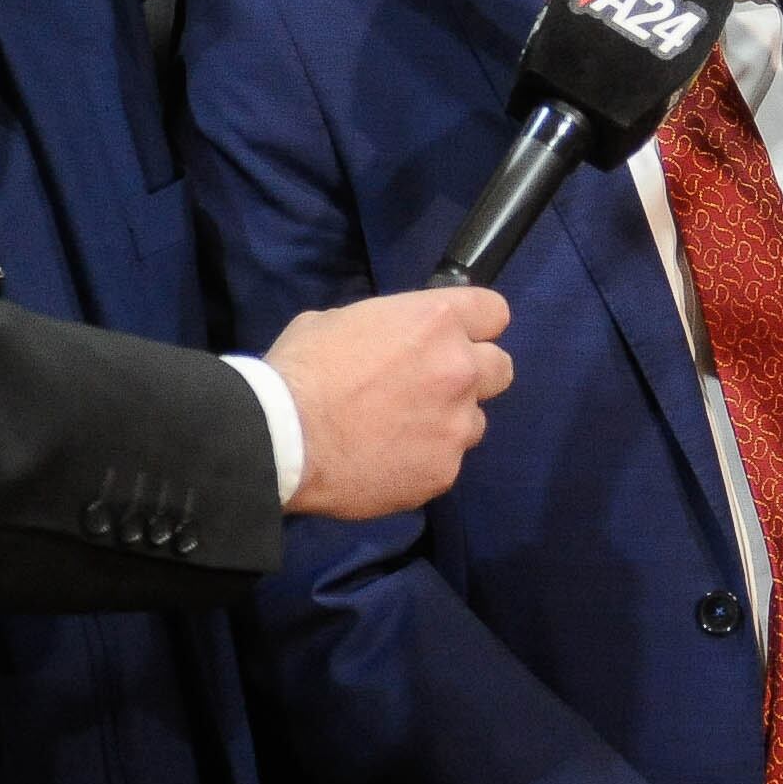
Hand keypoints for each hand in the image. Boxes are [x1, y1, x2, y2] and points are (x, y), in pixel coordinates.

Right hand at [268, 288, 513, 518]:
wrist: (281, 439)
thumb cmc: (300, 371)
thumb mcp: (339, 320)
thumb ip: (384, 327)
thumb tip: (388, 340)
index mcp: (436, 321)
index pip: (494, 312)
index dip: (475, 326)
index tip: (458, 338)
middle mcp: (459, 369)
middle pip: (501, 368)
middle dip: (472, 375)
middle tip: (433, 388)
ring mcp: (456, 425)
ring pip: (475, 420)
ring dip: (448, 422)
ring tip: (401, 432)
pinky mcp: (444, 471)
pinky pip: (447, 461)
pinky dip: (424, 461)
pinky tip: (386, 461)